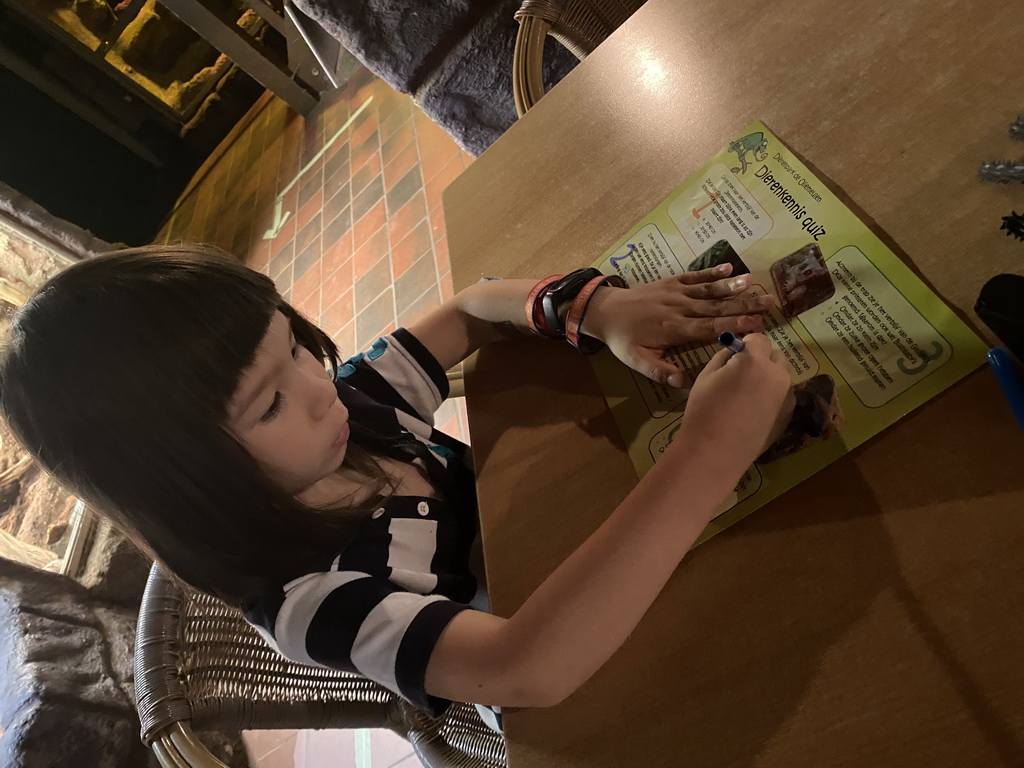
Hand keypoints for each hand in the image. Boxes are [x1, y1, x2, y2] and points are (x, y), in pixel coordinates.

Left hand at [583, 265, 774, 385]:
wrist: (605, 310)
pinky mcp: (671, 282)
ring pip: (707, 290)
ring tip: (753, 282)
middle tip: (768, 303)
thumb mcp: (635, 360)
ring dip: (731, 286)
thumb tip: (682, 382)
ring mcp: (676, 292)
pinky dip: (710, 272)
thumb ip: (658, 370)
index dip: (731, 324)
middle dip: (742, 305)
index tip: (754, 323)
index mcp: (673, 329)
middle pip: (715, 307)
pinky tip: (728, 267)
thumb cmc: (623, 339)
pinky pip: (694, 276)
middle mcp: (679, 308)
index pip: (707, 327)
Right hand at [677, 334, 794, 468]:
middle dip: (761, 358)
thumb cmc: (704, 411)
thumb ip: (724, 358)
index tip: (735, 354)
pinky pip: (782, 396)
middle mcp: (777, 375)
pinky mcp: (788, 415)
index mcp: (755, 361)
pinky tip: (753, 411)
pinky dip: (772, 396)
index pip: (759, 339)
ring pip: (780, 377)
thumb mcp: (706, 376)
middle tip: (741, 374)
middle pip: (775, 356)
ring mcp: (787, 396)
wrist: (715, 452)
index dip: (746, 344)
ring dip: (768, 377)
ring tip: (747, 396)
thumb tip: (735, 352)